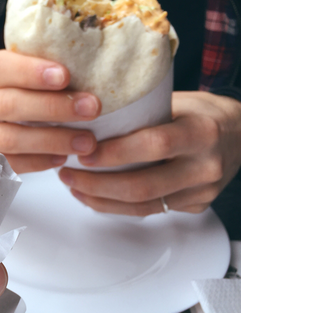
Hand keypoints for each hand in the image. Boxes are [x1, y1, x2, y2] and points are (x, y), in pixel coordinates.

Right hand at [0, 50, 101, 172]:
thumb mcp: (1, 73)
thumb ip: (26, 69)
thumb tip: (79, 68)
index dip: (30, 72)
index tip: (64, 75)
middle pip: (7, 105)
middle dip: (52, 107)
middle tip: (90, 108)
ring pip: (9, 138)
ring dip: (51, 140)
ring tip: (86, 141)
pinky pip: (8, 165)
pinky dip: (37, 162)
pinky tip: (62, 157)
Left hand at [58, 91, 240, 214]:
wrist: (245, 135)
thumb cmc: (204, 113)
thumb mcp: (178, 101)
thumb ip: (142, 111)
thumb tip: (89, 114)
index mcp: (201, 132)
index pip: (153, 145)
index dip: (115, 153)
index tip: (84, 152)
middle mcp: (204, 166)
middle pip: (143, 186)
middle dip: (97, 184)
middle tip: (67, 173)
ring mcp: (201, 191)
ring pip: (142, 206)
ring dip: (100, 200)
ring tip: (74, 186)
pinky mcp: (194, 206)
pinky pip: (149, 211)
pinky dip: (116, 206)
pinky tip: (95, 196)